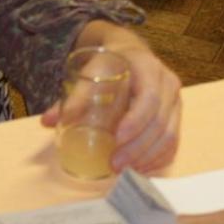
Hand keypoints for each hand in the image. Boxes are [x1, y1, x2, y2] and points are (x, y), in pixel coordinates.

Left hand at [41, 21, 180, 173]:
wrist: (129, 53)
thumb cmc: (109, 63)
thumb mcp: (92, 71)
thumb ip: (74, 96)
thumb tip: (47, 121)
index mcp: (148, 68)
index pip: (149, 99)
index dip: (135, 121)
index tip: (117, 138)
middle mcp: (167, 84)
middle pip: (160, 122)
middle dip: (138, 148)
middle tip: (116, 164)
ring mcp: (175, 101)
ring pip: (169, 135)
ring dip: (148, 157)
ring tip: (127, 170)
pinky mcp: (176, 116)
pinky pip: (173, 142)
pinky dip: (159, 158)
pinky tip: (142, 168)